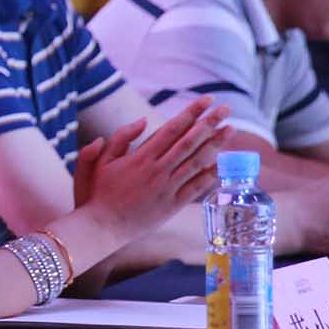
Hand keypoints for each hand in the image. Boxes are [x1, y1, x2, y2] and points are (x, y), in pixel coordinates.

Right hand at [81, 102, 231, 242]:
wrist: (101, 227)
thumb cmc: (97, 193)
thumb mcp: (99, 160)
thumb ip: (120, 138)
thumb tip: (143, 120)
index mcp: (141, 157)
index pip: (172, 129)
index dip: (190, 113)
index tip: (206, 100)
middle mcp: (158, 170)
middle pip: (189, 142)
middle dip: (209, 123)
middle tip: (226, 108)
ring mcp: (167, 189)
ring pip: (196, 162)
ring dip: (215, 145)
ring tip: (230, 129)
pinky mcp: (171, 206)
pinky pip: (195, 188)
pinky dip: (209, 176)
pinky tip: (221, 164)